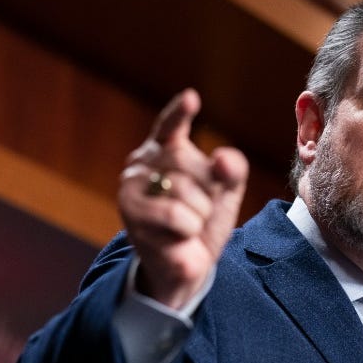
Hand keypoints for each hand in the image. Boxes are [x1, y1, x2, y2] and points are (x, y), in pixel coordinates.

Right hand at [118, 88, 249, 306]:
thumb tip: (222, 156)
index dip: (179, 112)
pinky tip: (179, 236)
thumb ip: (232, 169)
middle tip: (202, 209)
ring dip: (199, 213)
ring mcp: (131, 189)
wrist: (188, 265)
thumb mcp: (226, 192)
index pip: (169, 125)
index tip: (191, 97)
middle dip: (206, 188)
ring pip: (182, 190)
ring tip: (189, 225)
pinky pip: (175, 215)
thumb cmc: (203, 222)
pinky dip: (189, 229)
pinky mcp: (131, 215)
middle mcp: (141, 163)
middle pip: (185, 160)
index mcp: (164, 150)